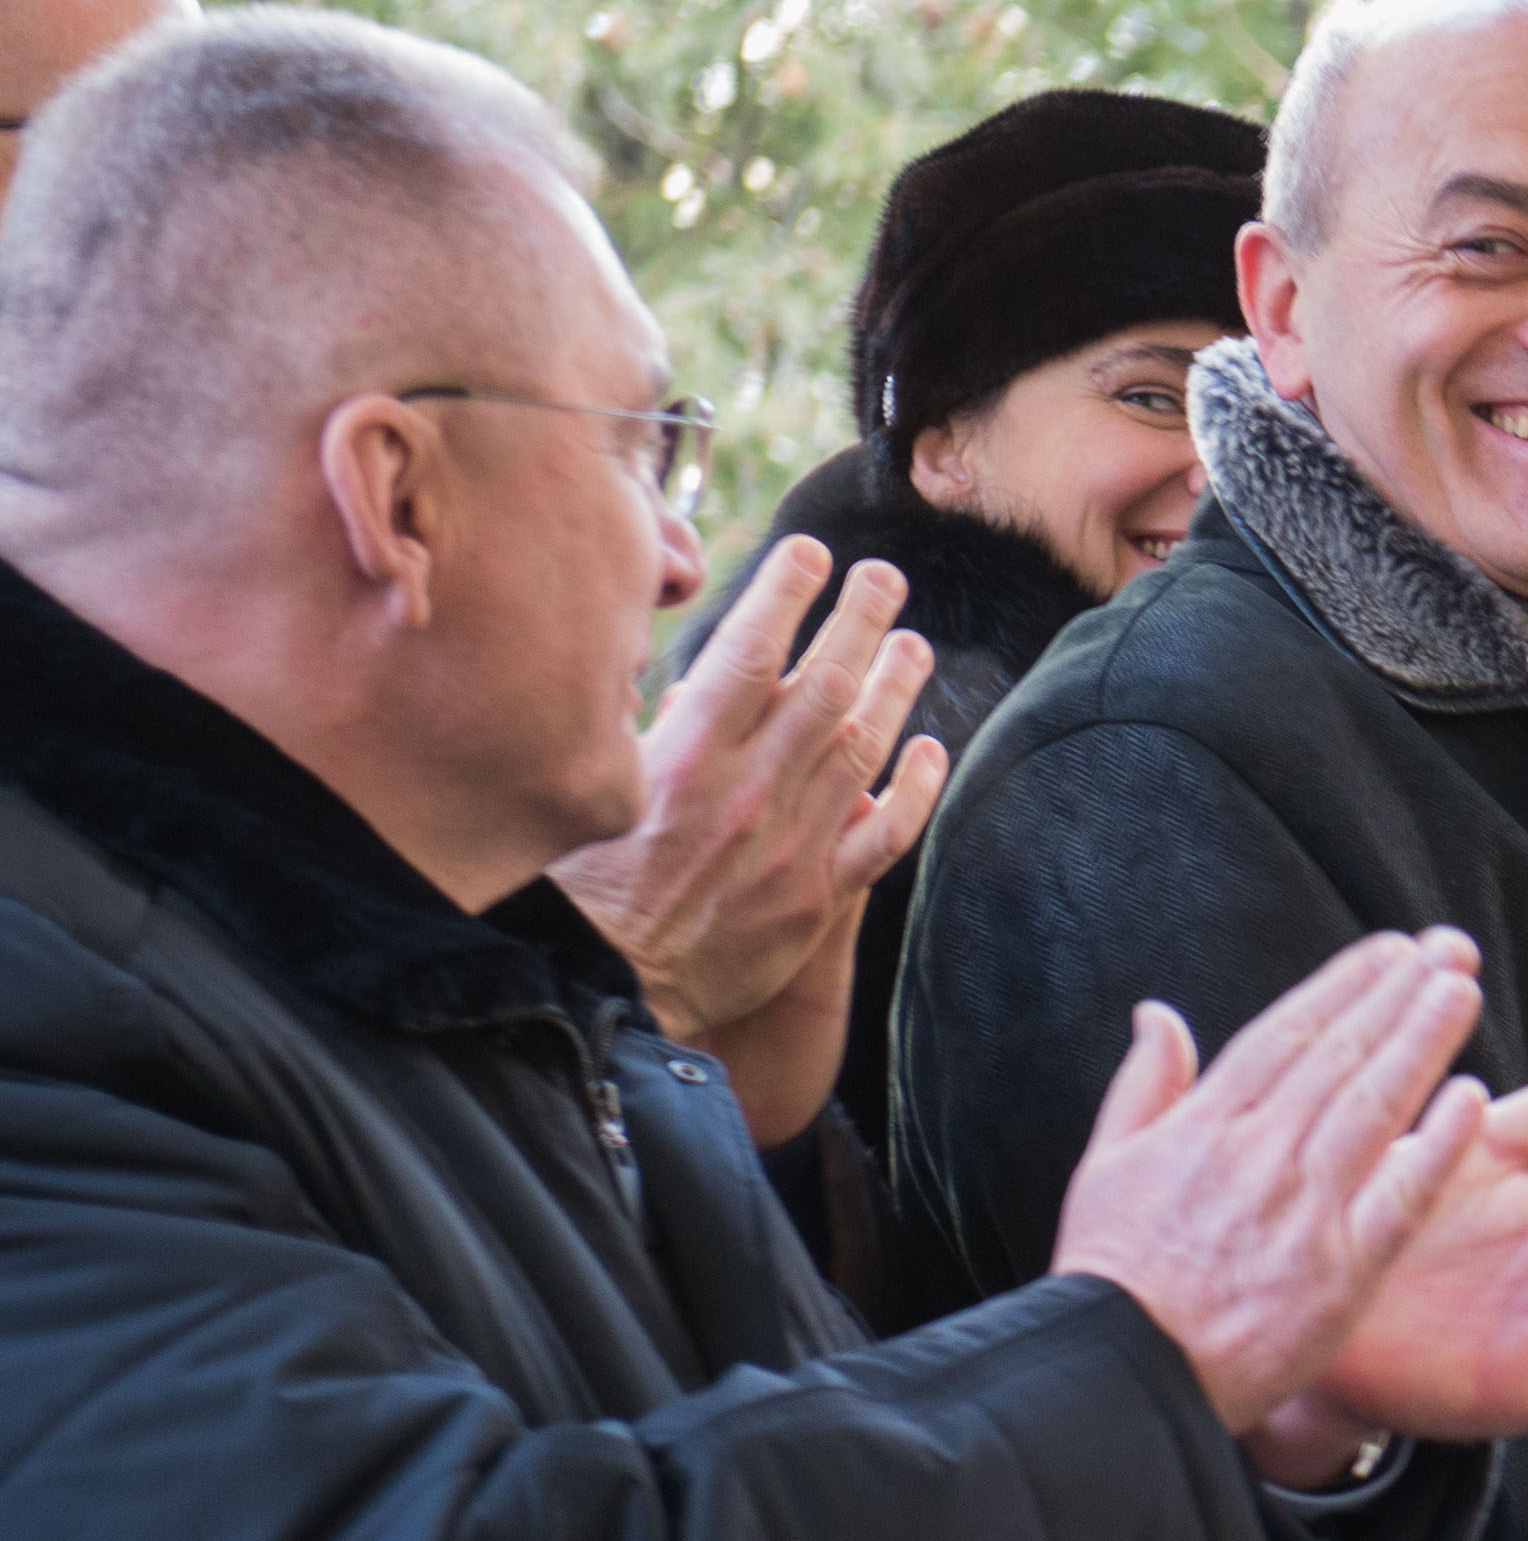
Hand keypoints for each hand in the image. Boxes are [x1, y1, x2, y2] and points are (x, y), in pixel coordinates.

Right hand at [551, 539, 947, 1145]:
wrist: (609, 989)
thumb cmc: (582, 889)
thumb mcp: (594, 791)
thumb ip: (648, 735)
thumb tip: (688, 679)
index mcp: (684, 760)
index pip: (747, 655)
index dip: (785, 595)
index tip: (810, 551)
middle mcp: (749, 793)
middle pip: (821, 687)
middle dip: (857, 622)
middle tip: (885, 576)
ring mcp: (792, 845)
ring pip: (862, 749)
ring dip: (894, 689)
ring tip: (914, 641)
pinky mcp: (816, 898)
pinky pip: (883, 834)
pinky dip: (913, 790)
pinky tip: (931, 749)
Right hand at [1045, 933, 1504, 1460]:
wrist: (1124, 1375)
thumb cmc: (1113, 1279)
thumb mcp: (1104, 1166)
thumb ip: (1142, 1086)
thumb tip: (1158, 1014)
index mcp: (1204, 1126)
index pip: (1288, 1034)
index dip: (1344, 987)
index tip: (1388, 951)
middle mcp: (1258, 1153)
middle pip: (1341, 1055)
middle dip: (1397, 995)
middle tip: (1448, 949)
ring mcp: (1303, 1209)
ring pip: (1375, 1105)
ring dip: (1423, 1041)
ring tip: (1462, 990)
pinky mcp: (1340, 1269)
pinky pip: (1400, 1197)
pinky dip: (1434, 1146)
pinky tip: (1471, 1100)